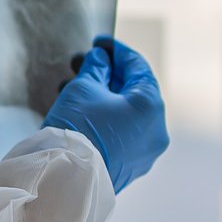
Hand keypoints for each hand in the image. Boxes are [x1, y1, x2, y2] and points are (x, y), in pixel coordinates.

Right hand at [41, 36, 167, 193]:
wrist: (65, 177)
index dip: (116, 51)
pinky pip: (121, 133)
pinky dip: (106, 118)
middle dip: (106, 74)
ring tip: (74, 87)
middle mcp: (156, 130)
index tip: (99, 43)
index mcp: (151, 106)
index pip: (137, 67)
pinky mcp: (130, 167)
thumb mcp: (83, 88)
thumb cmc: (77, 128)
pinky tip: (82, 111)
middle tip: (83, 63)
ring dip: (103, 97)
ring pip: (126, 114)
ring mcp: (145, 152)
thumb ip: (96, 68)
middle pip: (133, 92)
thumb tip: (101, 60)